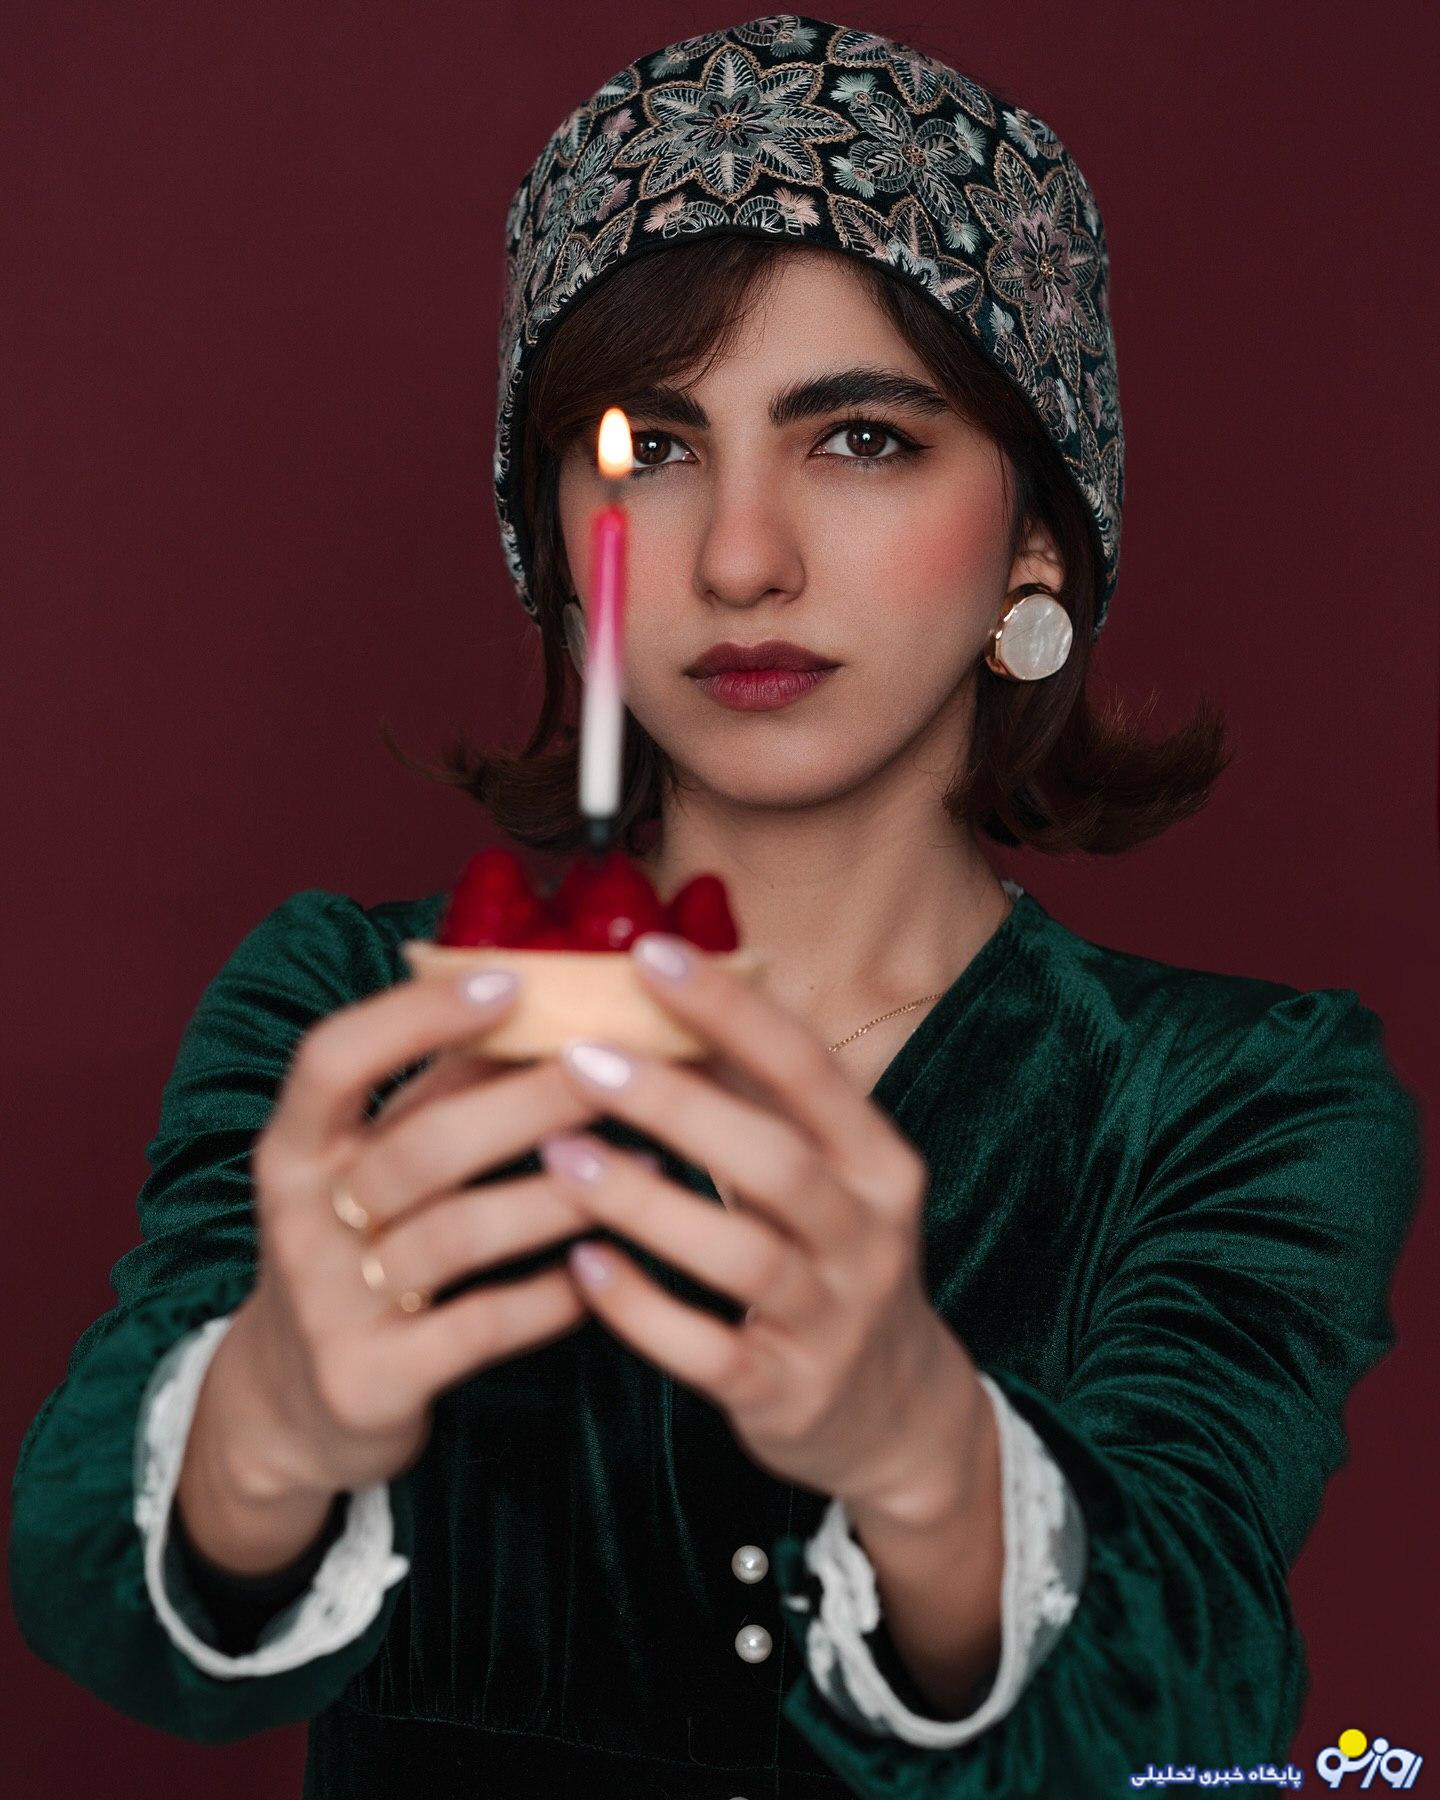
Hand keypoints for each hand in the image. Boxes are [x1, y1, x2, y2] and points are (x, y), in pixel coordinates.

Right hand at [220, 966, 610, 1502]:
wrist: (290, 1409)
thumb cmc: (358, 1251)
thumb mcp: (366, 1168)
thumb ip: (435, 1092)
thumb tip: (546, 990)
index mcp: (294, 1146)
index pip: (334, 1058)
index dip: (417, 1014)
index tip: (512, 982)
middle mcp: (301, 1218)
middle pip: (423, 1144)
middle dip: (532, 1102)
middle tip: (625, 1069)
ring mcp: (331, 1305)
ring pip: (461, 1233)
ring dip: (565, 1194)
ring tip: (649, 1163)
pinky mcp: (372, 1380)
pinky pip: (480, 1325)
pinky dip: (550, 1296)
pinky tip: (604, 1268)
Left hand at [539, 933, 982, 1516]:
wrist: (896, 1413)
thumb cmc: (831, 1257)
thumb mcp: (825, 1172)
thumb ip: (756, 1094)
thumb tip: (659, 983)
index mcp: (878, 1160)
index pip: (807, 1068)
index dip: (730, 1008)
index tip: (649, 953)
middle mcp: (869, 1235)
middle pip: (774, 1158)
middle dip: (675, 1102)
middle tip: (578, 1055)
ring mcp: (833, 1320)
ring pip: (741, 1256)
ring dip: (644, 1200)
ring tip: (558, 1152)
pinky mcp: (788, 1394)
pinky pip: (709, 1352)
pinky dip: (642, 1311)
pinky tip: (581, 1269)